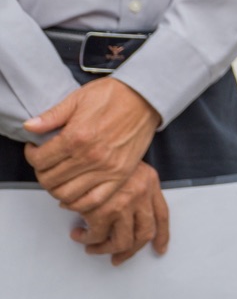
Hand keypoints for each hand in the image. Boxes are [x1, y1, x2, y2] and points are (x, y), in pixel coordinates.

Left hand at [23, 78, 161, 210]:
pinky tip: (73, 192)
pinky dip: (77, 203)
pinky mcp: (120, 175)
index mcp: (76, 137)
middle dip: (42, 172)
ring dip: (56, 189)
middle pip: (49, 180)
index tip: (35, 150)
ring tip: (59, 176)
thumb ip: (52, 115)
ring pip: (66, 194)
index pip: (39, 160)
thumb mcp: (79, 98)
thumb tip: (29, 127)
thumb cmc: (115, 95)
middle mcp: (90, 156)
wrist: (146, 97)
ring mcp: (106, 169)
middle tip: (46, 163)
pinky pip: (92, 201)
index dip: (31, 155)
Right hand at [67, 161, 170, 265]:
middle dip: (130, 251)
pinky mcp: (104, 210)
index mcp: (150, 183)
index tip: (160, 248)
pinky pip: (97, 236)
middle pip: (144, 234)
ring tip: (93, 247)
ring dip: (105, 249)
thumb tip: (130, 216)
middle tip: (118, 258)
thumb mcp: (128, 166)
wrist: (91, 146)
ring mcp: (124, 204)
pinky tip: (80, 235)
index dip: (162, 235)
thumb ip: (133, 188)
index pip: (162, 215)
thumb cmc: (106, 155)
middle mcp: (142, 194)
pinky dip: (87, 240)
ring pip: (121, 241)